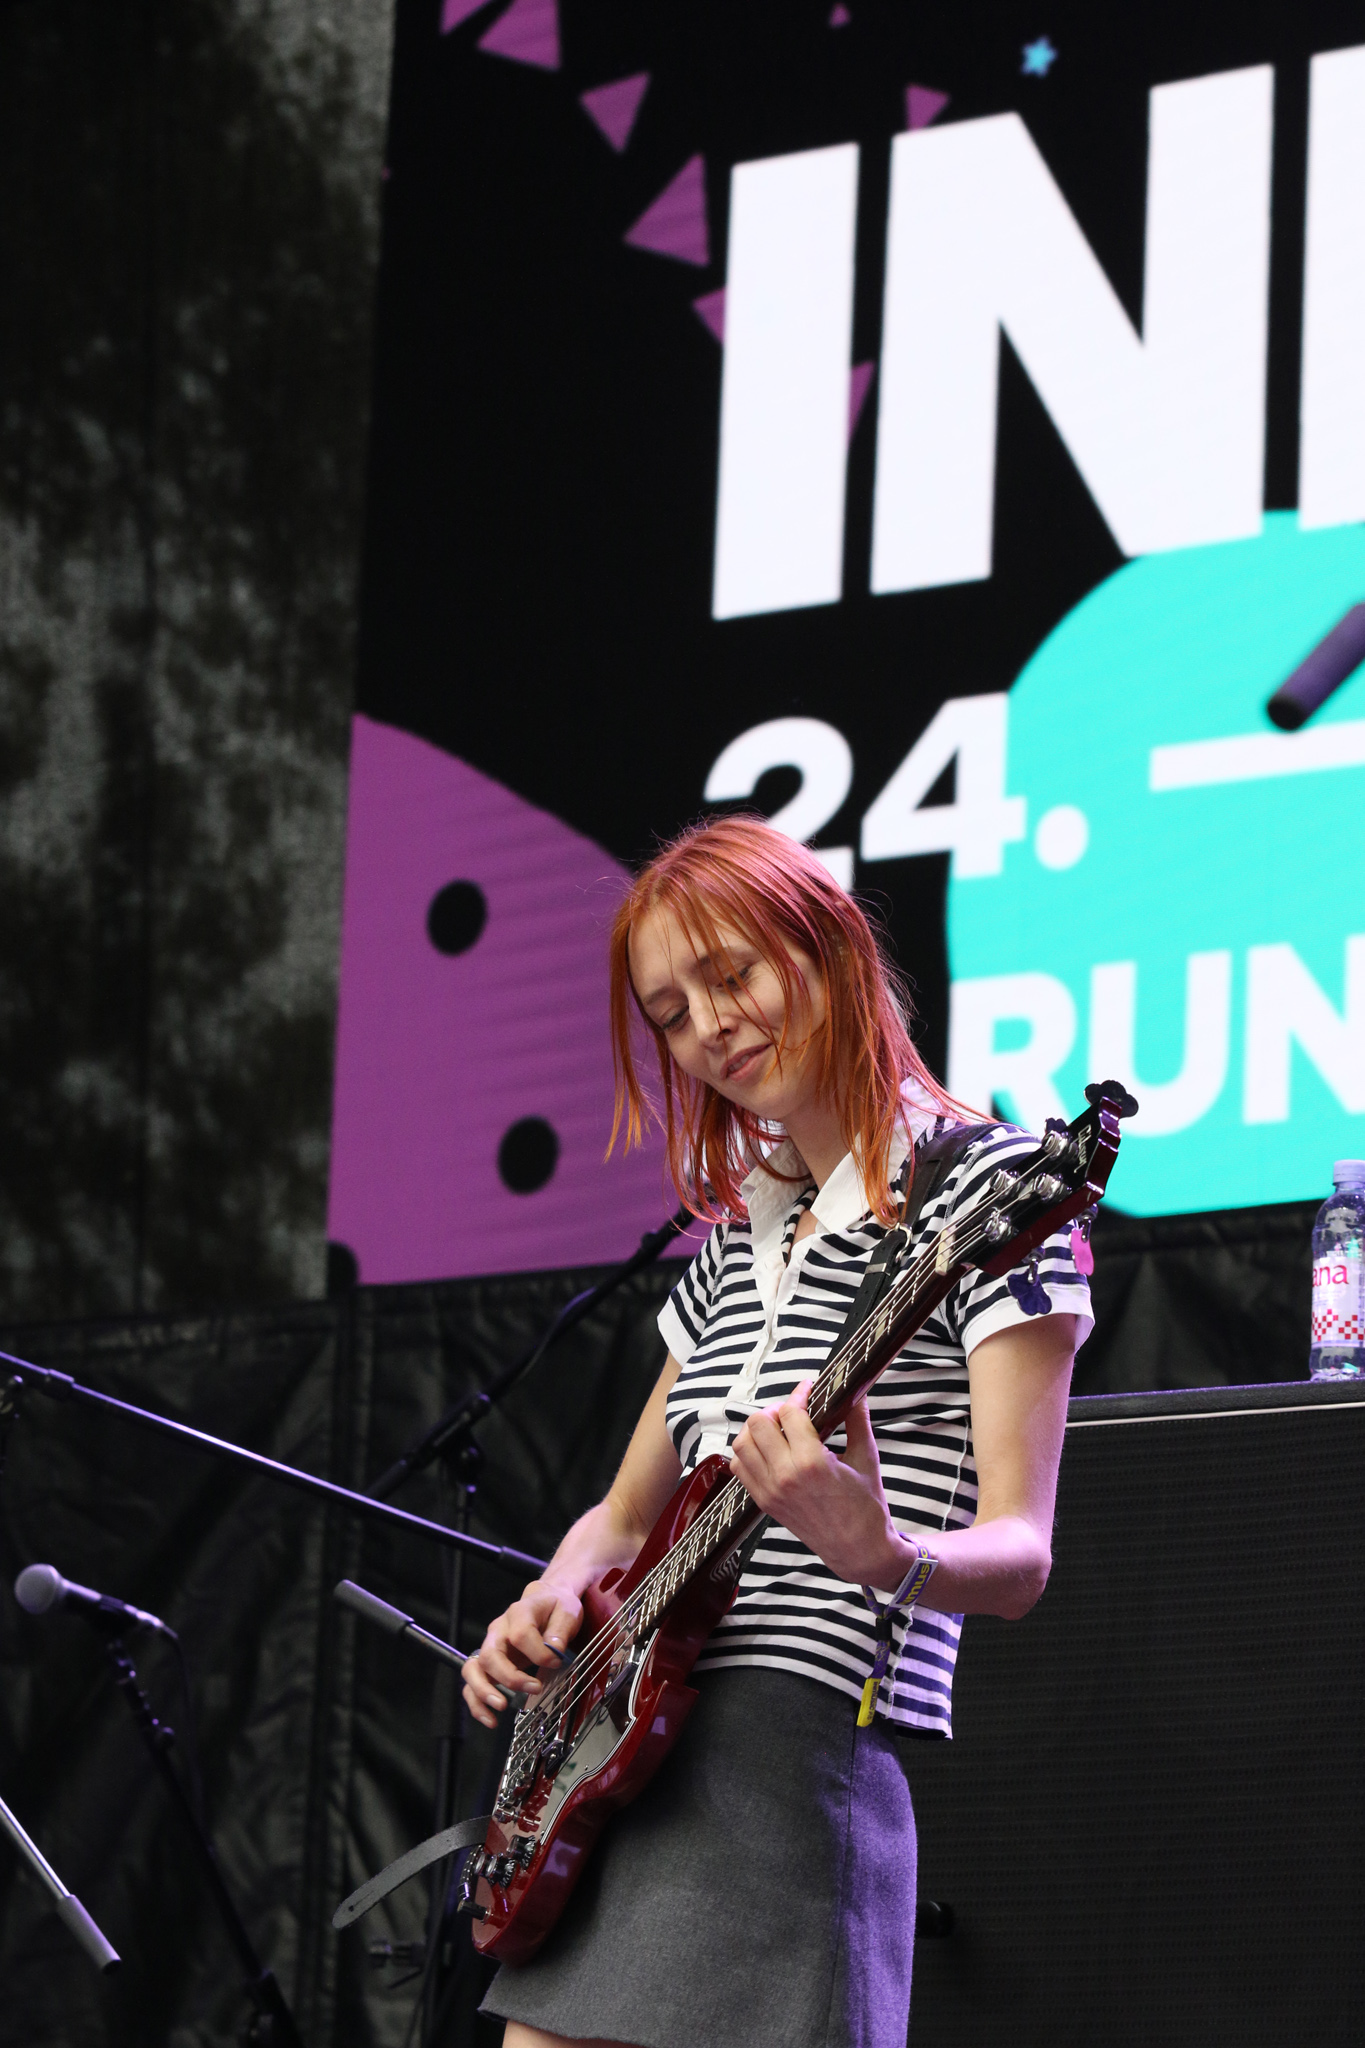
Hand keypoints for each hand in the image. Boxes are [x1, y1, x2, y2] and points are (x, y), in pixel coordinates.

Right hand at [461, 1580, 583, 1729]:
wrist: (545, 1601)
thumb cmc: (554, 1607)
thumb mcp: (566, 1611)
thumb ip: (560, 1629)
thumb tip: (554, 1650)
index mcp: (518, 1613)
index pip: (520, 1634)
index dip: (538, 1652)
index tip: (556, 1662)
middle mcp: (498, 1630)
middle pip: (490, 1654)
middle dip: (510, 1677)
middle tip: (535, 1688)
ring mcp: (491, 1647)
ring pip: (473, 1669)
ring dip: (484, 1691)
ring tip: (501, 1707)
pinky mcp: (490, 1663)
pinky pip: (472, 1683)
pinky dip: (477, 1703)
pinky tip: (491, 1719)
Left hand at [728, 1381, 909, 1591]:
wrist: (857, 1549)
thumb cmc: (866, 1507)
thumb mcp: (866, 1458)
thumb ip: (857, 1420)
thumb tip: (856, 1392)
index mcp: (812, 1463)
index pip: (790, 1413)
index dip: (799, 1394)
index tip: (808, 1390)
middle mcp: (785, 1476)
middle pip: (758, 1423)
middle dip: (775, 1410)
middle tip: (793, 1412)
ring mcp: (770, 1491)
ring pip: (742, 1443)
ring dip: (757, 1430)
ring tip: (778, 1429)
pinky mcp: (764, 1502)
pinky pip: (739, 1467)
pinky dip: (748, 1453)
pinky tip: (769, 1450)